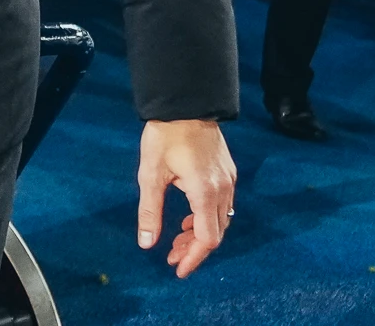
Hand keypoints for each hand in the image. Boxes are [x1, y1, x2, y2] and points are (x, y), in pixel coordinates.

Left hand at [136, 118, 236, 277]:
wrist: (185, 104)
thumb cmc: (164, 137)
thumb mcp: (150, 175)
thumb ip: (150, 211)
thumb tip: (146, 243)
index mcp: (205, 193)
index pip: (207, 239)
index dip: (193, 258)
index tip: (178, 270)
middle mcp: (223, 190)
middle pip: (215, 233)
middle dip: (193, 249)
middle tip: (171, 257)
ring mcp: (228, 180)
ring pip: (220, 220)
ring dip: (199, 234)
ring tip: (175, 240)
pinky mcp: (227, 172)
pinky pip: (221, 205)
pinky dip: (205, 218)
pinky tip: (187, 219)